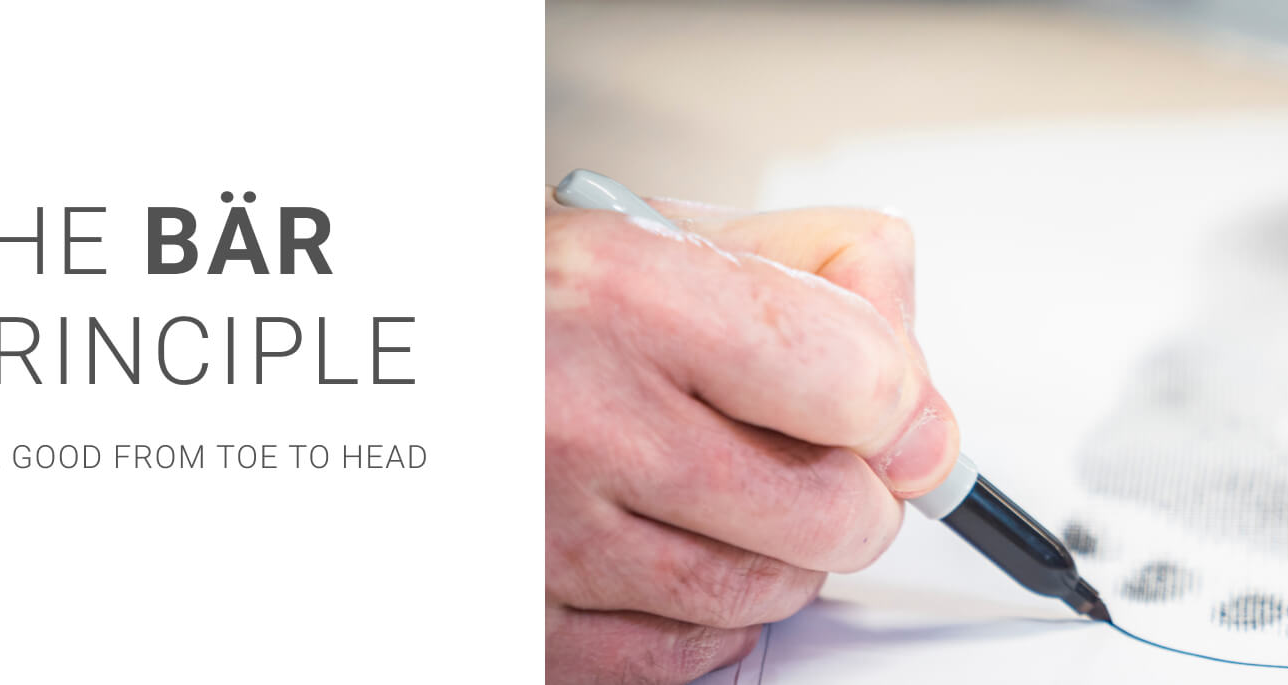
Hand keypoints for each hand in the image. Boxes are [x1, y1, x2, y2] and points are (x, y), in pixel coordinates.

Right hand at [545, 194, 959, 682]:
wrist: (368, 358)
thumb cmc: (515, 299)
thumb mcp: (660, 233)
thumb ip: (817, 278)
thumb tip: (920, 383)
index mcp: (624, 296)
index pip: (865, 385)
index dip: (896, 402)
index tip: (879, 404)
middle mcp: (580, 416)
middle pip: (836, 513)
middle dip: (847, 491)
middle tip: (805, 455)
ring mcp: (546, 535)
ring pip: (766, 594)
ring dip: (776, 555)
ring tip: (721, 492)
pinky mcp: (520, 622)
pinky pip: (679, 658)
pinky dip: (701, 620)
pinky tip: (668, 551)